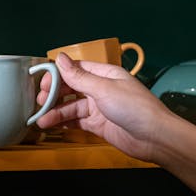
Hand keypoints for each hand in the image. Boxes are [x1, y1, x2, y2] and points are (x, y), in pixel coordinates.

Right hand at [36, 52, 174, 162]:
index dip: (58, 75)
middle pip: (72, 88)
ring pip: (72, 107)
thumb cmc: (137, 109)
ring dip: (57, 113)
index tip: (43, 82)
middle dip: (54, 95)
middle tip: (40, 101)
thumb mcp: (104, 89)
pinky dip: (65, 123)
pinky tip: (54, 126)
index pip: (76, 69)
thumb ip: (79, 76)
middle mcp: (102, 89)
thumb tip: (60, 58)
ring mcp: (101, 108)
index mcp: (105, 74)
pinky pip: (78, 121)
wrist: (154, 137)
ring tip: (42, 120)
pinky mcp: (100, 125)